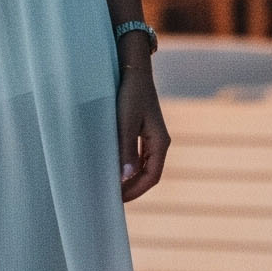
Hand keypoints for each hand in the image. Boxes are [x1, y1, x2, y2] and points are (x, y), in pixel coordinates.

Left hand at [116, 53, 169, 202]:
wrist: (134, 70)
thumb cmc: (130, 94)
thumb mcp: (125, 122)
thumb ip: (126, 149)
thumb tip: (126, 176)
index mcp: (160, 142)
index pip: (151, 176)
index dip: (136, 191)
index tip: (118, 200)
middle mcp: (159, 142)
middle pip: (149, 174)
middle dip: (133, 188)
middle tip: (112, 197)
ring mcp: (152, 137)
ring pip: (144, 166)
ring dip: (131, 178)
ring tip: (112, 186)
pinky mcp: (144, 131)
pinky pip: (139, 156)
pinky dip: (129, 166)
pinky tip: (116, 168)